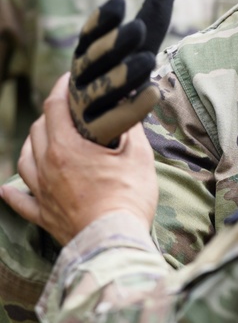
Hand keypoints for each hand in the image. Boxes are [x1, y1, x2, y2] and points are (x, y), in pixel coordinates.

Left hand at [0, 74, 157, 244]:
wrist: (114, 243)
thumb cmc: (129, 199)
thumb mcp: (139, 157)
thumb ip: (130, 128)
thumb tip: (130, 108)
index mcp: (66, 147)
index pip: (54, 106)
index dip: (61, 88)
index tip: (70, 79)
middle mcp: (46, 166)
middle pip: (37, 130)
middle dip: (50, 115)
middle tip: (66, 111)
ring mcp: (42, 192)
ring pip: (24, 160)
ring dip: (31, 145)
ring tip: (41, 140)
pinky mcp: (44, 216)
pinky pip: (20, 201)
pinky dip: (13, 192)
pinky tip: (7, 189)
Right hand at [69, 0, 174, 145]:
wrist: (95, 133)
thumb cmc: (119, 83)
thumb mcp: (136, 50)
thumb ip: (150, 19)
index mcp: (86, 58)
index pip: (88, 37)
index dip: (101, 21)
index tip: (119, 3)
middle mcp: (81, 81)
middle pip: (93, 62)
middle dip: (114, 44)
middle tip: (138, 28)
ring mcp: (85, 109)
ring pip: (101, 91)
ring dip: (123, 75)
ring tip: (148, 59)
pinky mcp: (96, 134)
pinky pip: (112, 122)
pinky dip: (133, 109)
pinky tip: (154, 93)